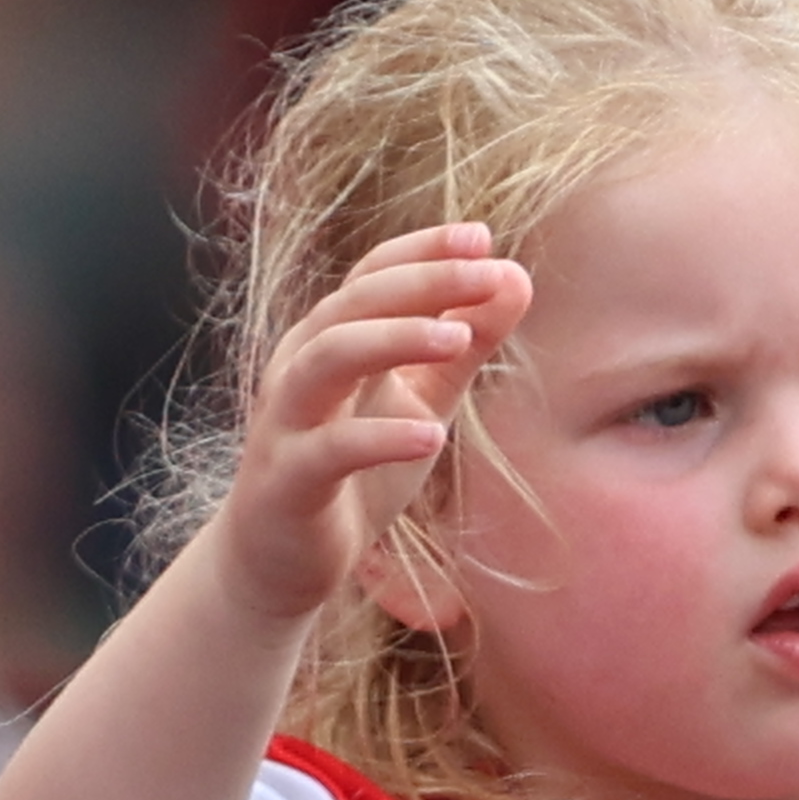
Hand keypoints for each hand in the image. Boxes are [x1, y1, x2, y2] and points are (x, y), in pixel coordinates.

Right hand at [210, 224, 536, 626]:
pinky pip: (330, 448)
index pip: (372, 274)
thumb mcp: (422, 401)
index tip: (484, 237)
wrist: (282, 562)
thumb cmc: (354, 474)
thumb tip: (516, 276)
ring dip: (394, 340)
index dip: (424, 251)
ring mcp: (287, 421)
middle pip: (354, 302)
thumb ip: (465, 346)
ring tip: (459, 340)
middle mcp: (300, 366)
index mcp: (330, 339)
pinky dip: (380, 437)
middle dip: (423, 282)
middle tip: (487, 273)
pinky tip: (432, 435)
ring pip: (329, 357)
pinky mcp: (287, 480)